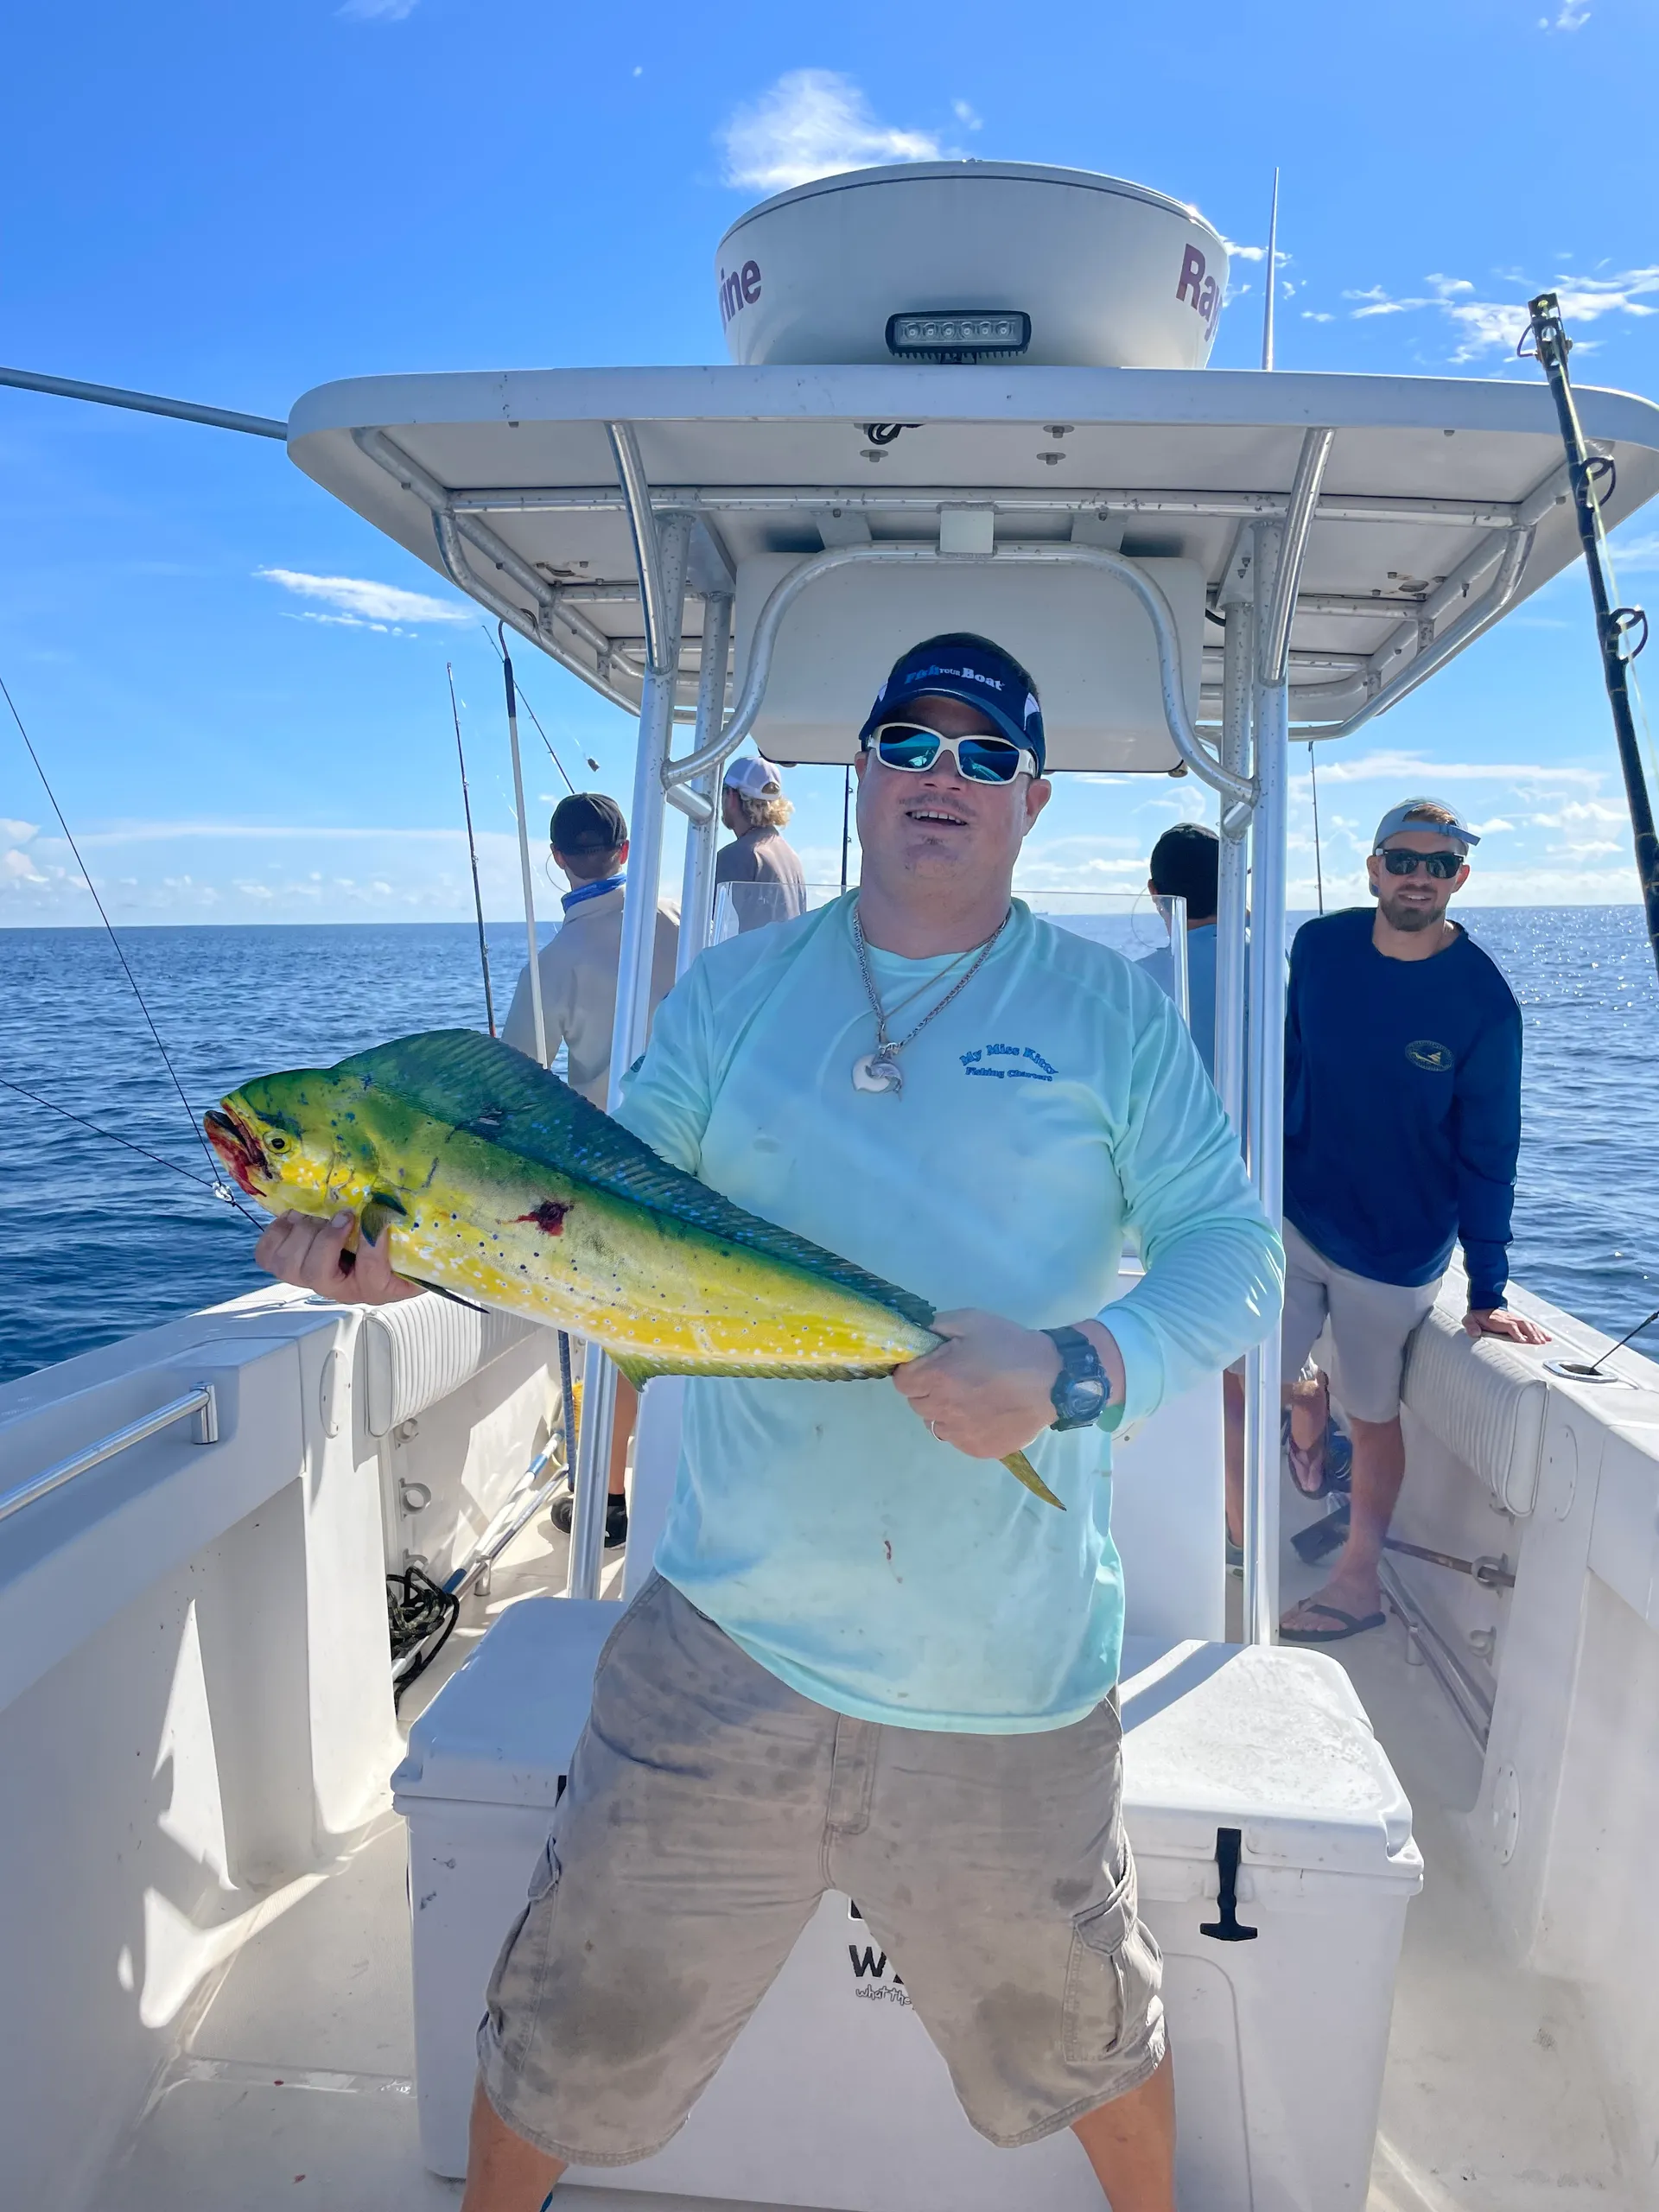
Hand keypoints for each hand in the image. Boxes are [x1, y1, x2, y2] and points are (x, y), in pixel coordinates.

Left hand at [253, 1209, 422, 1305]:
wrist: (374, 1260)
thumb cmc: (398, 1254)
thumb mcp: (414, 1249)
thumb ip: (409, 1237)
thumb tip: (393, 1213)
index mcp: (376, 1287)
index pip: (371, 1273)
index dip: (372, 1245)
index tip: (378, 1218)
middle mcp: (339, 1288)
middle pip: (317, 1274)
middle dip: (325, 1239)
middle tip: (342, 1215)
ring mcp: (310, 1279)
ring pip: (288, 1266)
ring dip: (300, 1234)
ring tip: (315, 1215)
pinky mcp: (289, 1265)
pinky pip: (267, 1256)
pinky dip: (276, 1234)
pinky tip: (294, 1219)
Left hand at [893, 1310, 1121, 1460]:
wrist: (1054, 1379)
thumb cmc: (1011, 1346)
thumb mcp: (972, 1320)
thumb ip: (937, 1327)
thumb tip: (918, 1337)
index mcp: (937, 1377)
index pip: (902, 1382)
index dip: (914, 1372)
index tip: (931, 1366)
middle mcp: (943, 1409)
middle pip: (917, 1404)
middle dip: (929, 1391)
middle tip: (954, 1379)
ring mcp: (960, 1433)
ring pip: (936, 1425)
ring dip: (945, 1412)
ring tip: (971, 1398)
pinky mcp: (978, 1449)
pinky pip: (958, 1440)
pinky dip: (965, 1429)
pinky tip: (985, 1414)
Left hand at [1464, 1306, 1550, 1345]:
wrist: (1482, 1304)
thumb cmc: (1477, 1315)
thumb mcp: (1469, 1319)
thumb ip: (1470, 1325)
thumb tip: (1474, 1333)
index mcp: (1498, 1320)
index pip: (1510, 1326)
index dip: (1516, 1333)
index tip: (1523, 1341)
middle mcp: (1509, 1319)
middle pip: (1523, 1325)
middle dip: (1532, 1334)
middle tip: (1538, 1344)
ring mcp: (1515, 1319)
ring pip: (1529, 1325)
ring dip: (1538, 1333)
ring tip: (1545, 1342)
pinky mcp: (1519, 1321)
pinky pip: (1532, 1325)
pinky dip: (1540, 1331)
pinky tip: (1547, 1337)